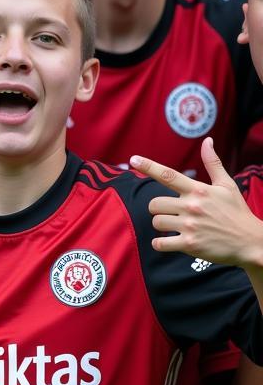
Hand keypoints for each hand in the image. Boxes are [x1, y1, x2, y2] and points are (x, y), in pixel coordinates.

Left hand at [130, 137, 262, 266]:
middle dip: (159, 208)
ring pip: (156, 222)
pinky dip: (159, 244)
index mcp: (198, 190)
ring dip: (162, 225)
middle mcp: (192, 206)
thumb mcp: (227, 185)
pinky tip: (168, 242)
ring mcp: (190, 226)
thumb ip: (213, 163)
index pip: (168, 175)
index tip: (133, 159)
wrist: (251, 242)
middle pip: (154, 203)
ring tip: (176, 227)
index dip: (148, 166)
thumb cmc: (237, 212)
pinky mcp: (189, 244)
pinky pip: (160, 243)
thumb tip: (207, 141)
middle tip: (172, 212)